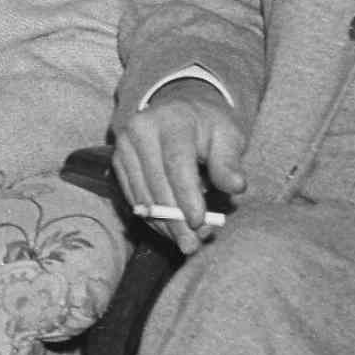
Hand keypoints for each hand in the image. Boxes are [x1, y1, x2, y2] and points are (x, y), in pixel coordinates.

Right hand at [113, 82, 247, 245]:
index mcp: (172, 119)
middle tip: (193, 244)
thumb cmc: (209, 127)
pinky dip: (151, 218)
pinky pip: (132, 196)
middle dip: (175, 218)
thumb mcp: (228, 136)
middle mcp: (141, 129)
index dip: (186, 195)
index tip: (199, 222)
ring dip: (163, 224)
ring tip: (185, 241)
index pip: (176, 162)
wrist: (181, 111)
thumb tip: (236, 186)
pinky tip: (169, 230)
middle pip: (156, 182)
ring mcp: (124, 145)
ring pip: (142, 194)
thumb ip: (229, 161)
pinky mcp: (118, 161)